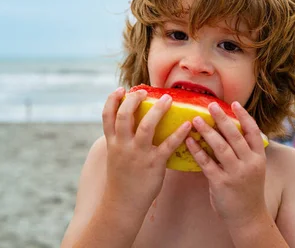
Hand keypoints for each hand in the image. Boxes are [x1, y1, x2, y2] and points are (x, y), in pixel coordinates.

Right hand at [101, 87, 191, 215]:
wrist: (122, 204)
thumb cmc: (122, 179)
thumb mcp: (115, 156)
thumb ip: (120, 139)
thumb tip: (129, 122)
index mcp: (112, 142)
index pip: (107, 116)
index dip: (113, 99)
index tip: (121, 89)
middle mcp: (123, 146)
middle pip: (124, 115)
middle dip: (134, 100)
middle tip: (144, 92)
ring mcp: (138, 154)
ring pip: (146, 126)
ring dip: (158, 110)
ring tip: (168, 99)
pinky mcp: (154, 164)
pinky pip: (168, 146)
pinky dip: (178, 133)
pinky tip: (187, 124)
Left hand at [186, 101, 267, 227]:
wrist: (248, 218)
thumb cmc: (248, 190)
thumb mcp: (254, 168)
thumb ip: (245, 152)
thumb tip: (229, 129)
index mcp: (258, 158)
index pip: (253, 132)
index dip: (244, 116)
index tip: (234, 103)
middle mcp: (249, 164)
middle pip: (235, 136)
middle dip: (222, 119)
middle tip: (211, 105)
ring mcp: (235, 174)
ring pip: (220, 147)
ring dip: (207, 131)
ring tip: (196, 119)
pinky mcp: (221, 183)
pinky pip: (207, 163)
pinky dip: (197, 151)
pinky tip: (189, 140)